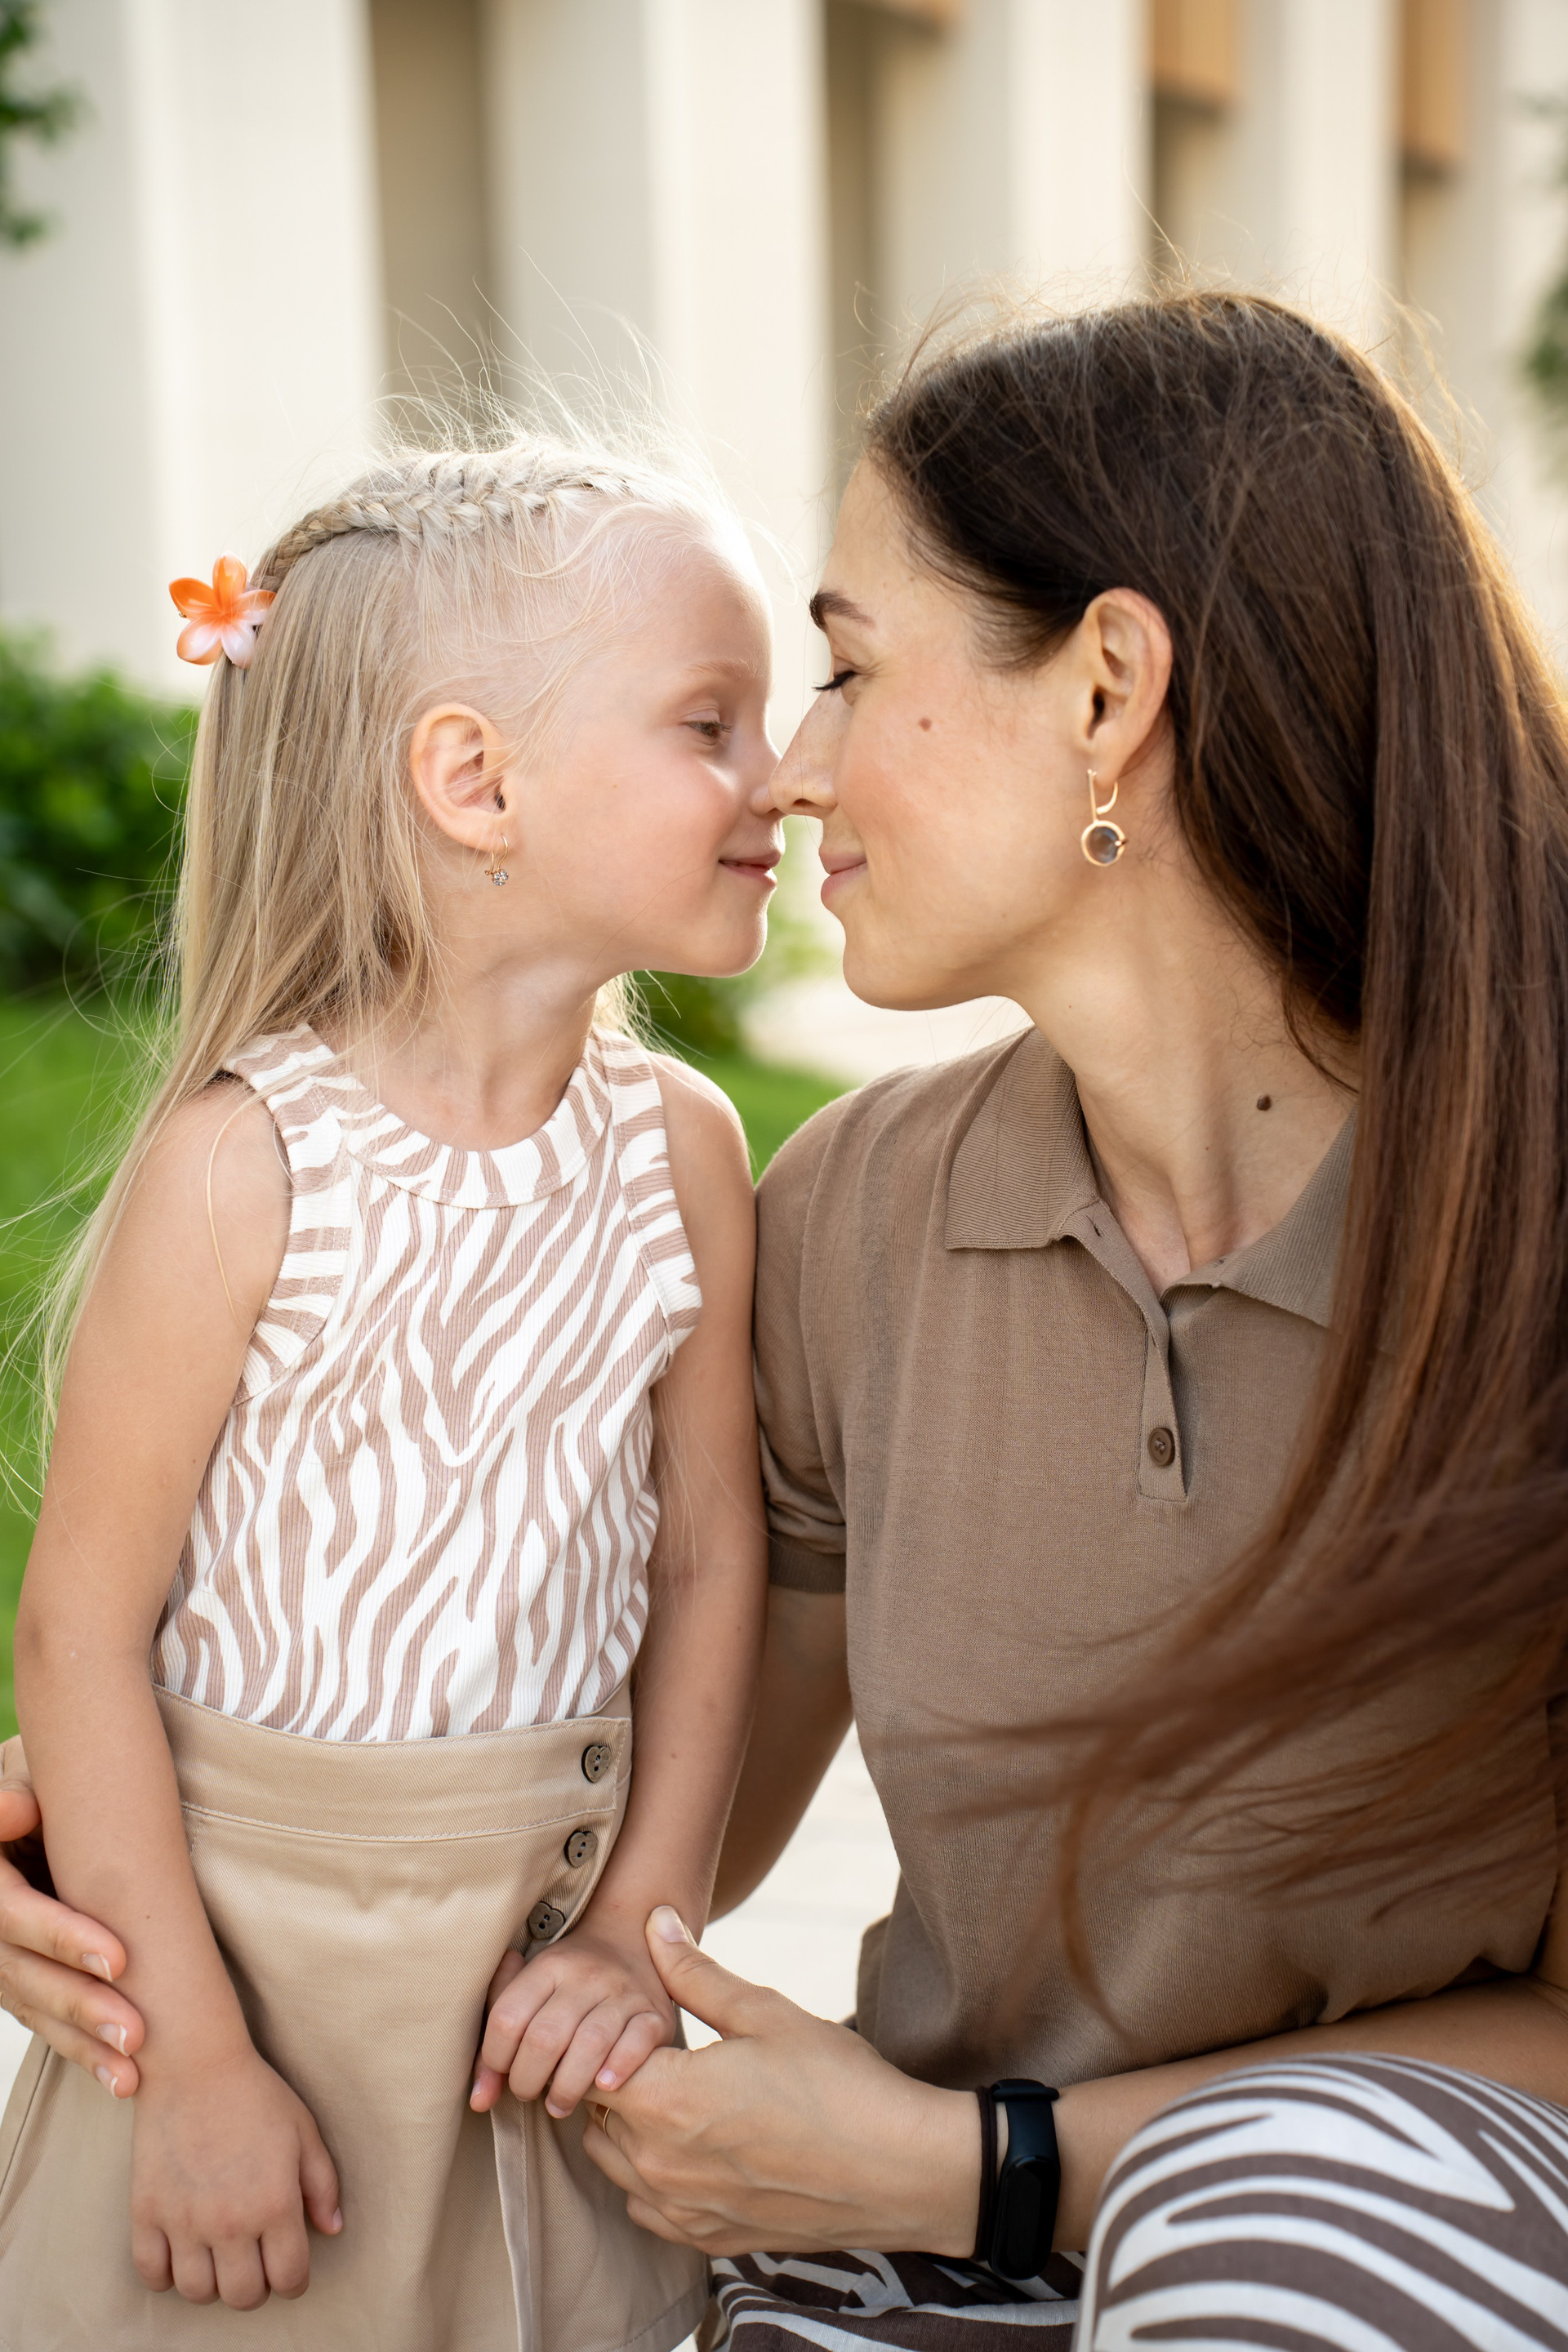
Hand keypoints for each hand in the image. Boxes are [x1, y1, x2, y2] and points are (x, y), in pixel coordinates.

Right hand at [0, 1736, 143, 2096]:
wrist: (33, 1808)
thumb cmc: (42, 1783)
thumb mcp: (27, 1775)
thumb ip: (15, 1795)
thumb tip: (17, 1810)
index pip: (15, 1917)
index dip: (63, 1939)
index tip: (121, 1958)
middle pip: (26, 1976)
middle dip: (82, 2005)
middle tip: (137, 2031)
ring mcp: (2, 1963)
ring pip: (38, 2011)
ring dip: (85, 2043)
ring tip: (133, 2071)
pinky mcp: (23, 1985)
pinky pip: (49, 2026)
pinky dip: (84, 2054)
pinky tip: (123, 2082)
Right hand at [131, 2045, 340, 2307]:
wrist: (195, 2065)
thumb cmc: (256, 2095)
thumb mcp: (304, 2132)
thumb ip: (323, 2185)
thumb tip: (331, 2229)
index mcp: (274, 2202)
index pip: (289, 2278)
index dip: (294, 2279)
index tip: (288, 2266)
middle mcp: (230, 2220)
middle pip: (244, 2296)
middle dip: (256, 2285)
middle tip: (254, 2260)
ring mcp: (184, 2219)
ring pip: (198, 2292)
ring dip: (213, 2283)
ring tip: (219, 2256)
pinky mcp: (146, 2212)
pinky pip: (151, 2273)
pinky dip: (166, 2274)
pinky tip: (181, 2253)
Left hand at [470, 1915, 676, 2119]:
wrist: (632, 1939)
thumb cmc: (570, 1980)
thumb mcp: (532, 1988)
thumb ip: (500, 2038)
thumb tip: (478, 2100)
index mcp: (549, 1966)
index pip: (508, 2018)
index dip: (494, 2059)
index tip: (501, 2073)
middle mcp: (586, 1976)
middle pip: (545, 2037)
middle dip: (528, 2080)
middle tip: (529, 2093)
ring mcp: (623, 1994)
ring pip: (590, 2044)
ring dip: (567, 2087)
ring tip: (558, 2104)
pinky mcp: (654, 2015)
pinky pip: (637, 2044)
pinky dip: (618, 2068)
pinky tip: (603, 2087)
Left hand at [582, 1907, 980, 2257]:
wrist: (899, 2171)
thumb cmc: (837, 2083)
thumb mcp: (765, 2012)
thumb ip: (695, 1973)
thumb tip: (654, 1922)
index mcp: (666, 2101)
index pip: (590, 2065)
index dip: (605, 2035)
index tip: (631, 2018)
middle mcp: (659, 2165)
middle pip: (595, 2116)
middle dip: (611, 2079)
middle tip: (653, 2049)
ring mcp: (682, 2211)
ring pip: (614, 2165)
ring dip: (626, 2129)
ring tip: (673, 2095)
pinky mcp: (707, 2239)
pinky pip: (646, 2208)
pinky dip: (650, 2177)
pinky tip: (690, 2148)